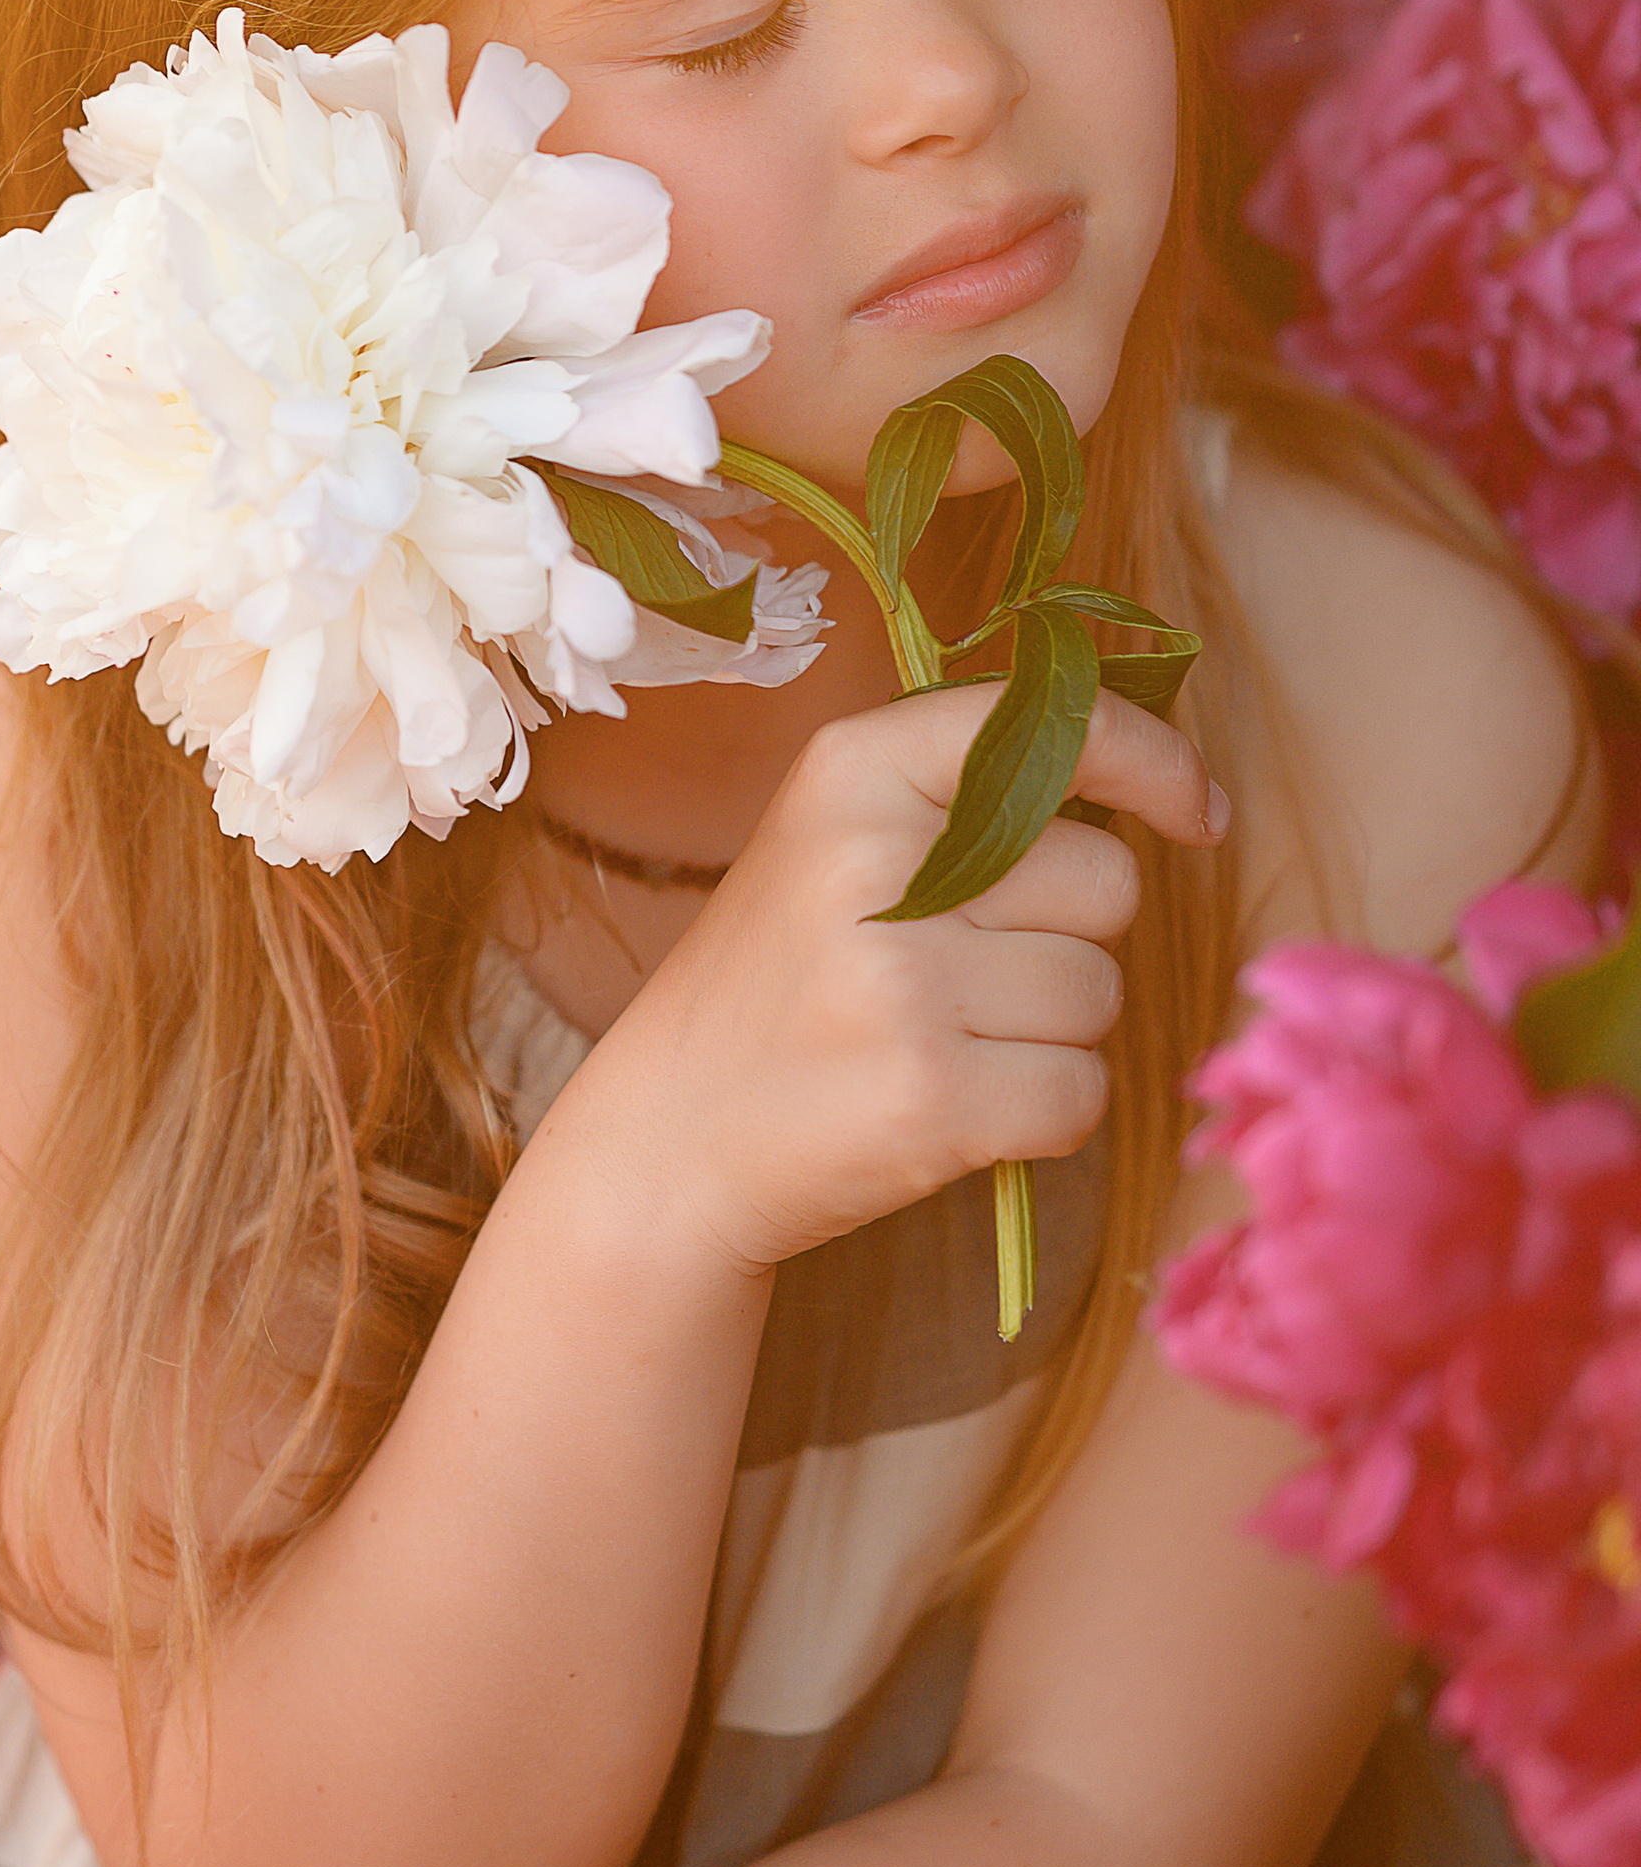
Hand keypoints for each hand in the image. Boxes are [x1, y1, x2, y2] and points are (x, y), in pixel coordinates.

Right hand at [619, 682, 1225, 1272]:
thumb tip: (1173, 788)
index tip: (1194, 812)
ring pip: (1099, 993)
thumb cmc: (783, 982)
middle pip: (1106, 881)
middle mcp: (873, 861)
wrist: (671, 1136)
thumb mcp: (834, 842)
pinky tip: (958, 1110)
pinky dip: (1044, 1113)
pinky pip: (1081, 1092)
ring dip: (1051, 1031)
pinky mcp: (933, 1099)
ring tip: (941, 1042)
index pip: (1058, 730)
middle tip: (958, 973)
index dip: (1155, 765)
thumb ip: (970, 797)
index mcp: (851, 770)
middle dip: (1066, 936)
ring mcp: (901, 985)